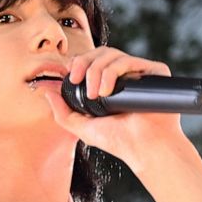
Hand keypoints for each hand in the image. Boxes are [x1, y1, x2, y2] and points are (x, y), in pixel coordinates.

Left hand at [37, 46, 195, 175]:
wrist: (143, 148)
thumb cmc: (118, 141)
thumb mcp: (82, 127)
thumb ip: (62, 112)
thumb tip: (47, 92)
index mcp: (110, 84)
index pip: (92, 61)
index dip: (79, 62)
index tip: (69, 76)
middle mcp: (126, 76)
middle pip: (101, 53)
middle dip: (85, 64)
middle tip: (77, 80)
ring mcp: (140, 73)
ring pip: (113, 54)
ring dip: (97, 71)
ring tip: (95, 94)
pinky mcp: (155, 72)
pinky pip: (129, 60)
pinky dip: (112, 72)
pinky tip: (107, 90)